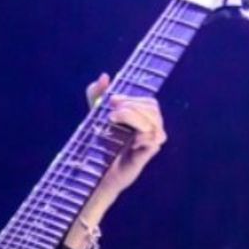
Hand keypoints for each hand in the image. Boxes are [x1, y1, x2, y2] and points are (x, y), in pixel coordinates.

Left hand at [86, 72, 166, 198]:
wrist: (97, 173)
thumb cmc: (101, 145)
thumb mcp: (95, 117)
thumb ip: (97, 96)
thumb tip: (104, 76)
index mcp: (143, 119)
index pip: (148, 101)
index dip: (132, 98)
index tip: (112, 100)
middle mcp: (151, 129)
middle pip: (153, 108)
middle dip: (131, 105)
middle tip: (111, 111)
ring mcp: (151, 142)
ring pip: (152, 121)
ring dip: (131, 116)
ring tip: (112, 120)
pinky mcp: (148, 154)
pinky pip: (152, 139)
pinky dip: (140, 135)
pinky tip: (127, 138)